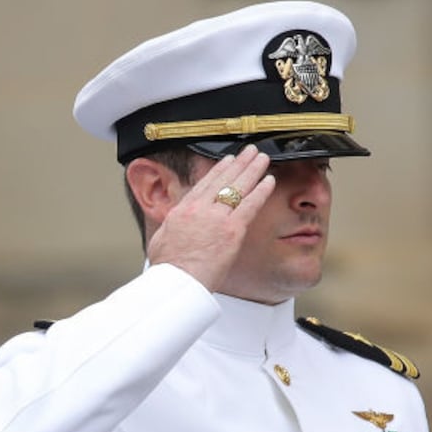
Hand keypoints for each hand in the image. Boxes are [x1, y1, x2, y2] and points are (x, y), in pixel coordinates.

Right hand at [145, 144, 276, 290]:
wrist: (177, 280)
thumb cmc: (168, 268)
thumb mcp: (161, 240)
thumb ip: (172, 228)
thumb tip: (172, 227)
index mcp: (183, 210)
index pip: (204, 184)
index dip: (219, 170)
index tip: (228, 161)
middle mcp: (200, 209)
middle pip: (223, 179)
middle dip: (238, 163)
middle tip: (249, 151)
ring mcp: (217, 217)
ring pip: (238, 186)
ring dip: (252, 169)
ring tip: (262, 158)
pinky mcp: (232, 230)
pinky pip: (250, 205)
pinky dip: (260, 191)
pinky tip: (269, 180)